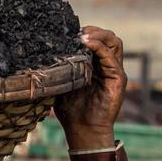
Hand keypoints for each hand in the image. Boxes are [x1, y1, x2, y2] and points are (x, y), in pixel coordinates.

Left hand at [54, 26, 125, 151]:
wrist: (83, 130)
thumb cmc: (72, 110)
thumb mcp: (62, 84)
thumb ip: (61, 68)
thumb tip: (43, 53)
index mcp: (95, 65)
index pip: (96, 40)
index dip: (85, 32)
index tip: (68, 31)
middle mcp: (107, 66)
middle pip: (108, 37)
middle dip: (92, 30)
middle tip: (76, 31)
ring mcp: (114, 71)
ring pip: (114, 42)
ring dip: (98, 35)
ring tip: (81, 36)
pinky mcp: (118, 78)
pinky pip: (112, 57)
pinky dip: (100, 47)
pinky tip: (87, 44)